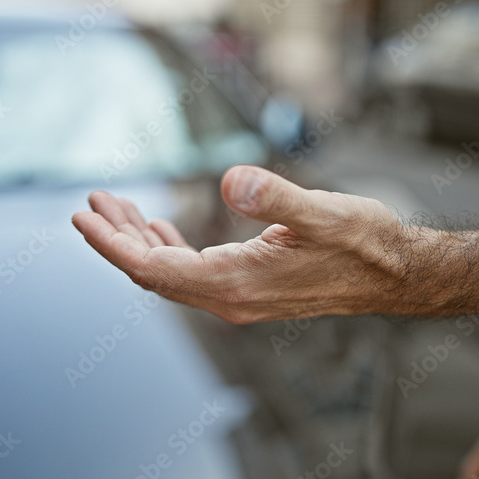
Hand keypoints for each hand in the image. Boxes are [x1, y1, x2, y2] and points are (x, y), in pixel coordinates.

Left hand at [72, 165, 419, 322]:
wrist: (395, 276)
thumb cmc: (365, 244)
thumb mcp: (324, 213)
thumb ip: (276, 197)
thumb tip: (232, 180)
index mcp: (237, 282)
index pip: (154, 268)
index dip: (113, 244)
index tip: (83, 217)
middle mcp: (230, 298)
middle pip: (153, 273)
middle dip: (117, 239)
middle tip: (92, 203)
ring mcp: (239, 297)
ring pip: (170, 273)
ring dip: (140, 242)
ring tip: (115, 208)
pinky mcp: (249, 288)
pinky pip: (192, 273)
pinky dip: (167, 249)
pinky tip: (158, 230)